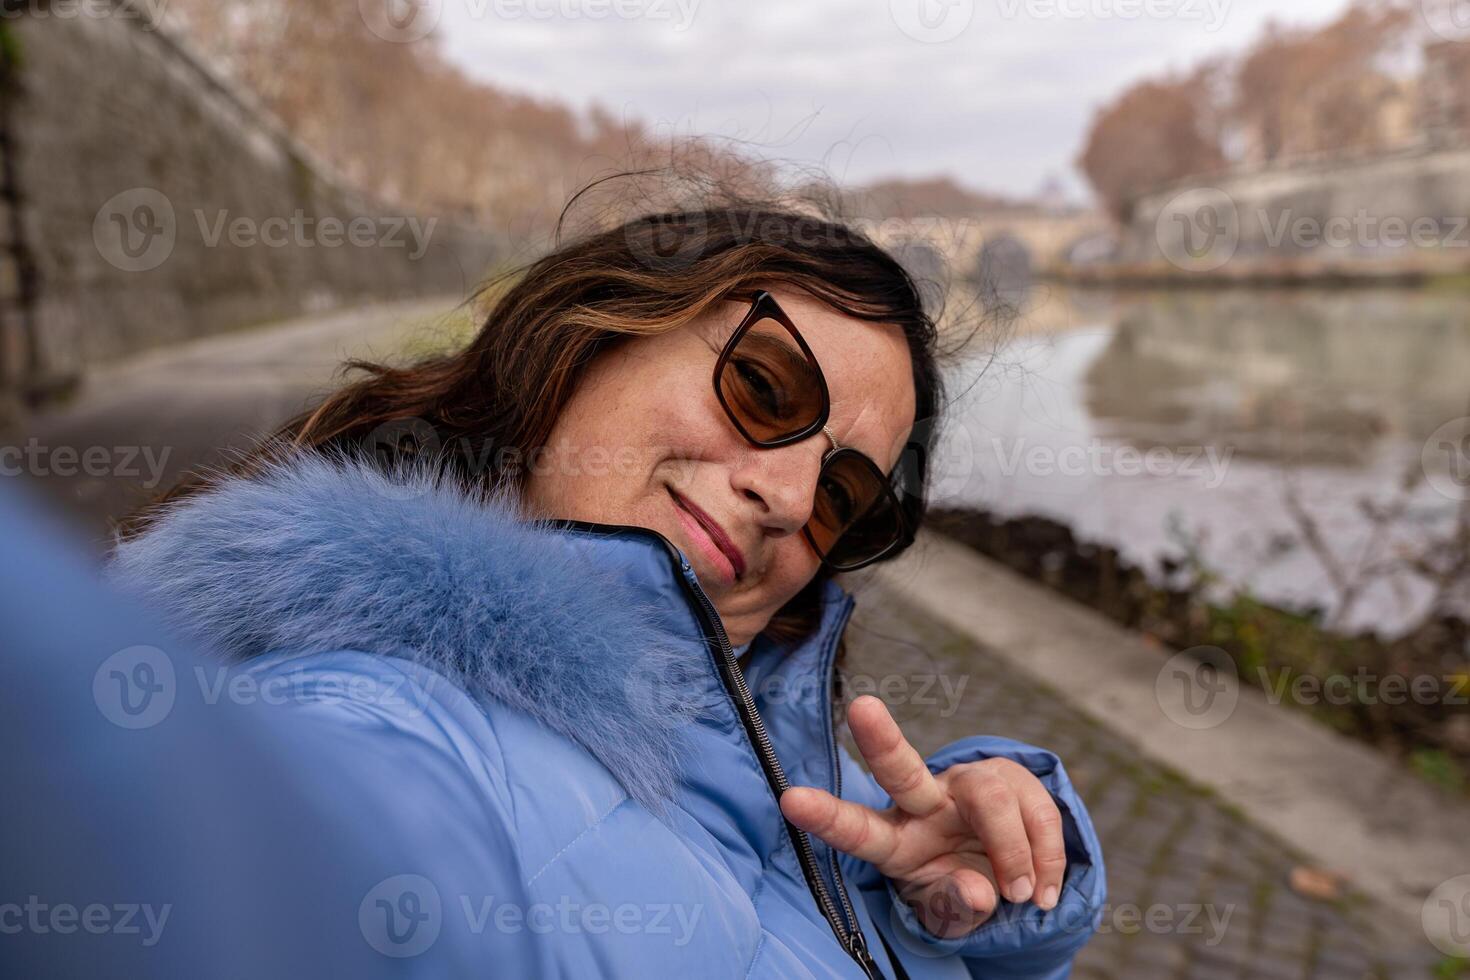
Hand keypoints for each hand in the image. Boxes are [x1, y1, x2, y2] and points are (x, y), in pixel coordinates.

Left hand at [780, 696, 1066, 938]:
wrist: (1015, 874)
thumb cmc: (962, 887)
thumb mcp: (951, 910)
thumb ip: (958, 907)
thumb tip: (980, 893)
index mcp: (897, 838)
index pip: (858, 829)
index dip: (826, 816)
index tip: (791, 800)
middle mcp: (926, 801)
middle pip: (903, 771)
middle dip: (881, 740)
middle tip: (862, 708)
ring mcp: (970, 786)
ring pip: (992, 800)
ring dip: (1015, 854)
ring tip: (1026, 898)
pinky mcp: (1014, 779)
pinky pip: (1040, 814)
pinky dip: (1048, 861)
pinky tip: (1046, 891)